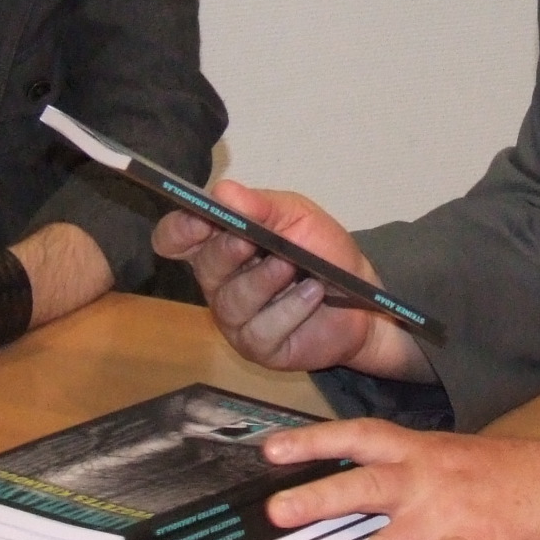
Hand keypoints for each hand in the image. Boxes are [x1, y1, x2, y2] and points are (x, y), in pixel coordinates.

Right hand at [155, 180, 432, 381]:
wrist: (363, 297)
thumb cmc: (322, 252)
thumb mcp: (297, 216)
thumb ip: (261, 206)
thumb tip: (223, 192)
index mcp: (219, 243)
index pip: (175, 238)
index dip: (180, 229)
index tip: (200, 219)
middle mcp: (219, 282)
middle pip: (204, 267)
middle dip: (227, 252)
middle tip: (250, 240)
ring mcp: (236, 319)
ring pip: (233, 301)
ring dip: (265, 280)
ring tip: (295, 267)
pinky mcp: (258, 347)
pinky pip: (262, 330)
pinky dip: (291, 308)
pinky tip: (313, 293)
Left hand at [257, 419, 539, 539]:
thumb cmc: (508, 475)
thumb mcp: (452, 455)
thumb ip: (407, 466)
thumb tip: (353, 477)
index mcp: (420, 451)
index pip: (359, 439)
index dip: (314, 441)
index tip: (271, 451)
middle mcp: (427, 480)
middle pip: (363, 488)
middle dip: (317, 500)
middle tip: (275, 514)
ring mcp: (448, 516)